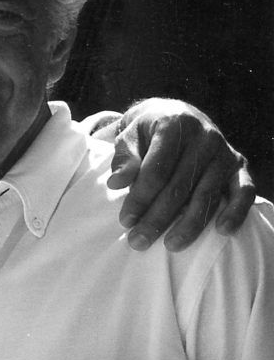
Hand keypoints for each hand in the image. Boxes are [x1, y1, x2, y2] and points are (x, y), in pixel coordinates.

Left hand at [103, 98, 255, 250]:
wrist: (175, 114)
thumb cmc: (147, 131)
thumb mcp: (129, 136)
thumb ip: (124, 158)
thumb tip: (116, 183)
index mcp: (173, 125)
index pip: (156, 170)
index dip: (140, 198)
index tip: (125, 221)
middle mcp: (204, 136)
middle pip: (179, 186)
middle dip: (158, 217)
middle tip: (139, 241)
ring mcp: (224, 152)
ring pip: (206, 194)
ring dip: (189, 224)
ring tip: (171, 245)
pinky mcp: (239, 165)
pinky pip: (244, 191)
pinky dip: (235, 212)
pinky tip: (223, 232)